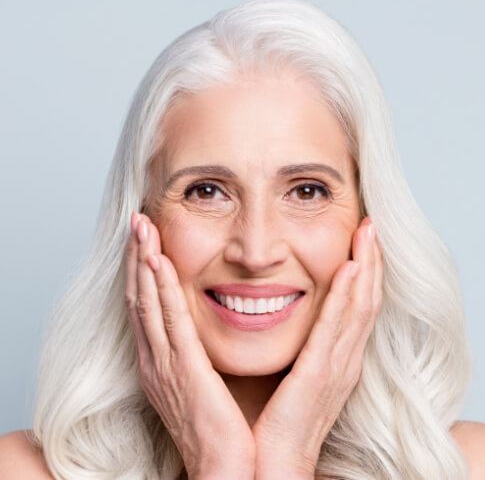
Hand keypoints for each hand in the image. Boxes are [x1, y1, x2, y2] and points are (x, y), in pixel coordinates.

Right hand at [124, 211, 254, 478]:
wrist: (224, 467)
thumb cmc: (217, 425)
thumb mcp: (200, 381)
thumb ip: (196, 352)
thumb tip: (201, 324)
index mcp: (160, 361)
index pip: (146, 305)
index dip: (142, 270)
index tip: (146, 239)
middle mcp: (154, 358)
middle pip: (139, 296)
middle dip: (136, 256)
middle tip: (138, 220)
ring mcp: (164, 363)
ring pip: (148, 301)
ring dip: (143, 262)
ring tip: (142, 228)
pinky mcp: (183, 369)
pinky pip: (169, 321)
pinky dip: (161, 288)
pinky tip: (157, 262)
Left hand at [251, 216, 382, 478]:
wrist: (270, 463)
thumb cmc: (276, 419)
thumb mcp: (293, 374)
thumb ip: (299, 346)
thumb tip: (285, 313)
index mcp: (337, 358)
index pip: (357, 306)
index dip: (364, 271)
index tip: (360, 238)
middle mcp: (344, 359)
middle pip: (365, 300)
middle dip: (371, 261)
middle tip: (371, 226)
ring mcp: (337, 367)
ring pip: (359, 308)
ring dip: (365, 268)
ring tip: (366, 234)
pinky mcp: (320, 375)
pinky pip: (336, 329)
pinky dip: (345, 297)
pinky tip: (349, 269)